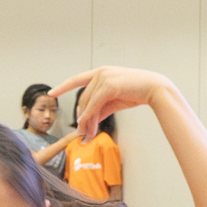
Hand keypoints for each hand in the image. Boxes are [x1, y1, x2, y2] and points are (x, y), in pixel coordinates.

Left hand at [49, 66, 165, 137]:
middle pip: (83, 98)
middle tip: (81, 132)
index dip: (64, 86)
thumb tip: (87, 121)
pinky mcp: (109, 86)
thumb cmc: (136, 93)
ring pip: (87, 103)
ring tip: (86, 134)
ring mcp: (104, 77)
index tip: (52, 93)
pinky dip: (89, 116)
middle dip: (81, 116)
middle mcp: (100, 72)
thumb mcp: (114, 101)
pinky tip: (87, 125)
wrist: (155, 89)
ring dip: (86, 121)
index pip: (77, 79)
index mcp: (101, 72)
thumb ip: (100, 108)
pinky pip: (94, 105)